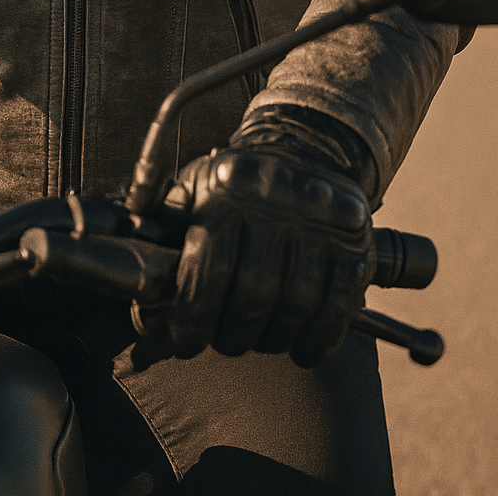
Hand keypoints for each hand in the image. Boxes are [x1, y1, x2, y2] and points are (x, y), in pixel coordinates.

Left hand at [167, 143, 374, 367]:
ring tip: (258, 338)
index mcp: (227, 190)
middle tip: (224, 340)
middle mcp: (276, 204)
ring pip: (295, 308)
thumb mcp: (194, 190)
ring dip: (271, 340)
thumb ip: (164, 238)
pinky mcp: (355, 247)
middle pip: (254, 295)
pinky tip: (299, 348)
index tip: (186, 342)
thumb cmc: (237, 185)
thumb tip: (143, 306)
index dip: (193, 317)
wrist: (308, 149)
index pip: (210, 269)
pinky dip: (317, 341)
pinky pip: (336, 310)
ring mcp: (321, 226)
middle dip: (232, 334)